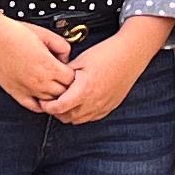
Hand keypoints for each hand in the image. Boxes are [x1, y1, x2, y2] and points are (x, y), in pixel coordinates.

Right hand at [0, 2, 74, 110]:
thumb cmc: (13, 32)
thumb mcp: (45, 33)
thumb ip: (62, 46)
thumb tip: (66, 56)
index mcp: (47, 65)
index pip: (72, 79)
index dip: (74, 73)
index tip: (70, 67)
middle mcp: (38, 81)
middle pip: (64, 93)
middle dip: (67, 85)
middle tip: (63, 76)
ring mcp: (27, 90)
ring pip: (51, 102)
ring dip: (55, 95)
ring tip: (53, 83)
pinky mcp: (16, 93)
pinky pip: (35, 107)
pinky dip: (42, 104)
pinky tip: (43, 94)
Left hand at [49, 21, 163, 124]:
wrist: (130, 54)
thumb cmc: (107, 54)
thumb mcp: (81, 60)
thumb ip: (65, 74)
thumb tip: (52, 80)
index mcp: (84, 89)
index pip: (59, 107)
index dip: (47, 106)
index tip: (43, 101)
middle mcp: (94, 101)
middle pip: (67, 117)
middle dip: (56, 111)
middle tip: (52, 101)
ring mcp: (103, 106)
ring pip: (78, 120)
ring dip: (69, 114)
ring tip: (65, 101)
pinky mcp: (110, 106)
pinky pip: (91, 117)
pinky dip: (82, 114)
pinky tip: (80, 102)